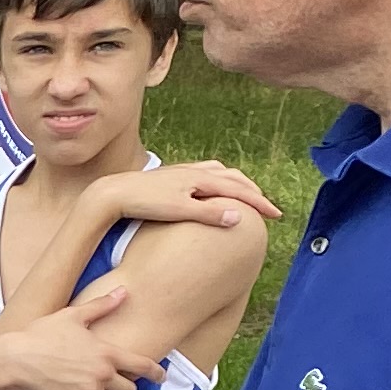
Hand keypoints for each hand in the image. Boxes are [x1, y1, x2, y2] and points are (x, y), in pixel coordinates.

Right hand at [0, 281, 143, 389]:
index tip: (160, 378)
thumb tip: (124, 291)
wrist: (13, 361)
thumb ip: (101, 306)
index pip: (144, 366)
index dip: (156, 374)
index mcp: (107, 353)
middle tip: (112, 386)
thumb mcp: (72, 316)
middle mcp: (102, 375)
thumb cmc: (40, 335)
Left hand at [99, 160, 279, 234]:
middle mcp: (195, 172)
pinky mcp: (170, 176)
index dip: (260, 203)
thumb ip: (208, 214)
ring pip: (219, 172)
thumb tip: (239, 217)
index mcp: (201, 179)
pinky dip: (218, 179)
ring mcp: (182, 172)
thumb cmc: (145, 203)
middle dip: (252, 192)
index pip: (239, 190)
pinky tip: (212, 187)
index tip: (276, 216)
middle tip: (267, 207)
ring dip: (236, 182)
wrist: (114, 193)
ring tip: (246, 194)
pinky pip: (204, 173)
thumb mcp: (179, 210)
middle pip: (233, 178)